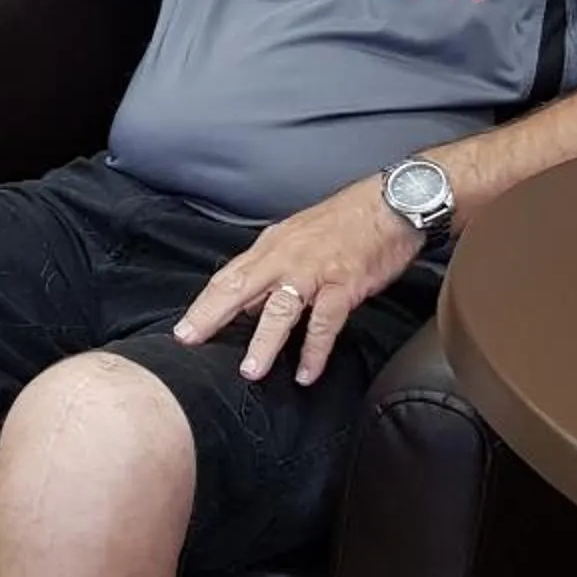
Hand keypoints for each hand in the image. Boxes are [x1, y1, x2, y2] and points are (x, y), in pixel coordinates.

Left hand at [173, 178, 422, 386]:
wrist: (391, 204)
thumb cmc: (347, 222)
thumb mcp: (299, 238)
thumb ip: (274, 270)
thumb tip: (252, 304)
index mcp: (273, 246)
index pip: (229, 276)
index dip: (205, 302)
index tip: (185, 327)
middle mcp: (287, 257)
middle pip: (240, 287)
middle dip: (211, 315)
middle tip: (189, 340)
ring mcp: (315, 271)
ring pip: (281, 308)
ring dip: (264, 342)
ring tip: (250, 371)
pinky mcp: (344, 284)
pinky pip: (325, 323)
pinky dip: (315, 351)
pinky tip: (306, 373)